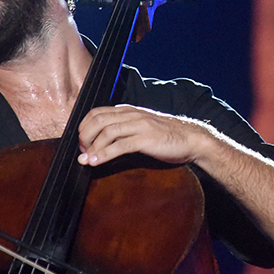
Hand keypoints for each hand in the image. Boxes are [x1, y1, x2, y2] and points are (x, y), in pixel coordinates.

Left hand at [76, 104, 205, 166]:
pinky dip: (104, 154)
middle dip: (84, 137)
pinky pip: (120, 146)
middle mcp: (132, 115)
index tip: (81, 143)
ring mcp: (140, 125)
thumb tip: (102, 142)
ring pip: (107, 132)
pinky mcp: (146, 139)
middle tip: (81, 152)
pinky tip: (96, 162)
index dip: (83, 127)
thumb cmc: (166, 136)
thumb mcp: (141, 127)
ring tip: (85, 160)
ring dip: (92, 147)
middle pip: (98, 121)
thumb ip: (124, 130)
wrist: (192, 139)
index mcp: (128, 111)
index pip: (97, 112)